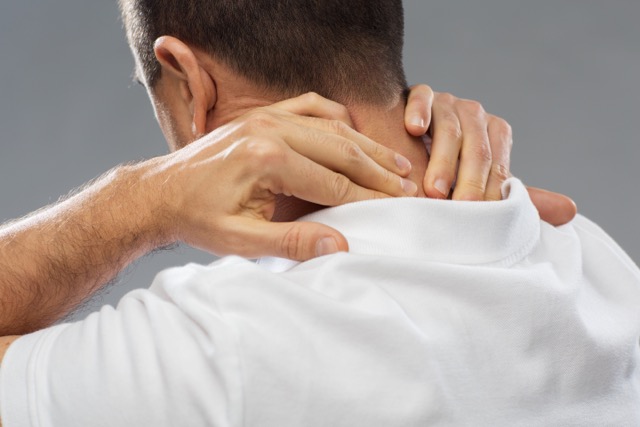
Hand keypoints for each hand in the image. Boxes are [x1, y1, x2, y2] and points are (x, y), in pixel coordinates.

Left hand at [149, 93, 415, 260]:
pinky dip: (338, 120)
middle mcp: (271, 128)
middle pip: (341, 150)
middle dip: (378, 171)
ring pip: (333, 127)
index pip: (334, 182)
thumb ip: (292, 242)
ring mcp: (267, 115)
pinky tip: (354, 133)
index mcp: (267, 159)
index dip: (370, 198)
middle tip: (409, 186)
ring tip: (395, 163)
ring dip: (366, 146)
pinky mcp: (263, 113)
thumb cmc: (198, 219)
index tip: (398, 207)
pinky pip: (311, 107)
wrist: (160, 193)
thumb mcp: (241, 241)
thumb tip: (340, 244)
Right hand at [403, 84, 576, 224]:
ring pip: (450, 128)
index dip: (488, 192)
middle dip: (468, 181)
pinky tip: (414, 128)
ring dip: (442, 160)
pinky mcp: (421, 94)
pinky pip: (422, 98)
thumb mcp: (480, 183)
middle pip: (476, 149)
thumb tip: (571, 211)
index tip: (479, 217)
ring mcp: (448, 102)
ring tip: (433, 190)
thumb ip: (515, 197)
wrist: (409, 139)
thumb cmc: (447, 170)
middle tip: (460, 208)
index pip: (496, 166)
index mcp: (495, 134)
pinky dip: (420, 112)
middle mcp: (475, 115)